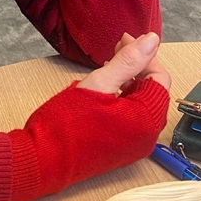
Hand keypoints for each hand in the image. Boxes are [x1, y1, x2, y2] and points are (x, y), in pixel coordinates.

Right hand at [9, 31, 170, 200]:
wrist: (41, 161)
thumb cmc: (65, 123)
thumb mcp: (98, 84)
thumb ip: (127, 61)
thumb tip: (152, 40)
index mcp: (146, 120)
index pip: (159, 78)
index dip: (143, 55)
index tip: (123, 40)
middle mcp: (147, 136)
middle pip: (151, 92)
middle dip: (135, 68)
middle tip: (115, 49)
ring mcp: (134, 145)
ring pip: (140, 104)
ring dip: (127, 82)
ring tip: (107, 66)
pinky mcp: (121, 149)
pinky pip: (130, 118)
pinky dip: (121, 99)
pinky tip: (104, 89)